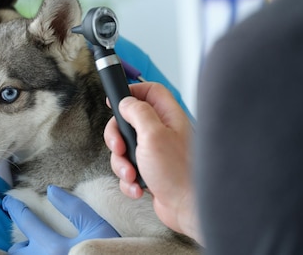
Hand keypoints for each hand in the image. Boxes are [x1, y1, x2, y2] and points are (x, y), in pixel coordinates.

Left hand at [3, 185, 119, 254]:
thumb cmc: (110, 254)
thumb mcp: (98, 228)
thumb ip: (74, 208)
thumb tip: (51, 190)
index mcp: (53, 248)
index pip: (26, 221)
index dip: (14, 208)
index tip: (7, 202)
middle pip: (17, 250)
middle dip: (22, 244)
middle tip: (29, 241)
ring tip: (37, 251)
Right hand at [104, 82, 200, 243]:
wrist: (188, 210)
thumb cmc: (178, 173)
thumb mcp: (153, 135)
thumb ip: (138, 113)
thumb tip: (126, 101)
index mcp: (168, 117)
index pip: (149, 92)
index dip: (131, 92)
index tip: (114, 101)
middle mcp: (163, 132)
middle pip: (129, 121)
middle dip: (117, 137)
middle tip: (119, 147)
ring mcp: (155, 153)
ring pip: (124, 148)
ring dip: (121, 163)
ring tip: (132, 174)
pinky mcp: (149, 172)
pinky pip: (128, 169)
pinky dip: (128, 180)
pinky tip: (139, 187)